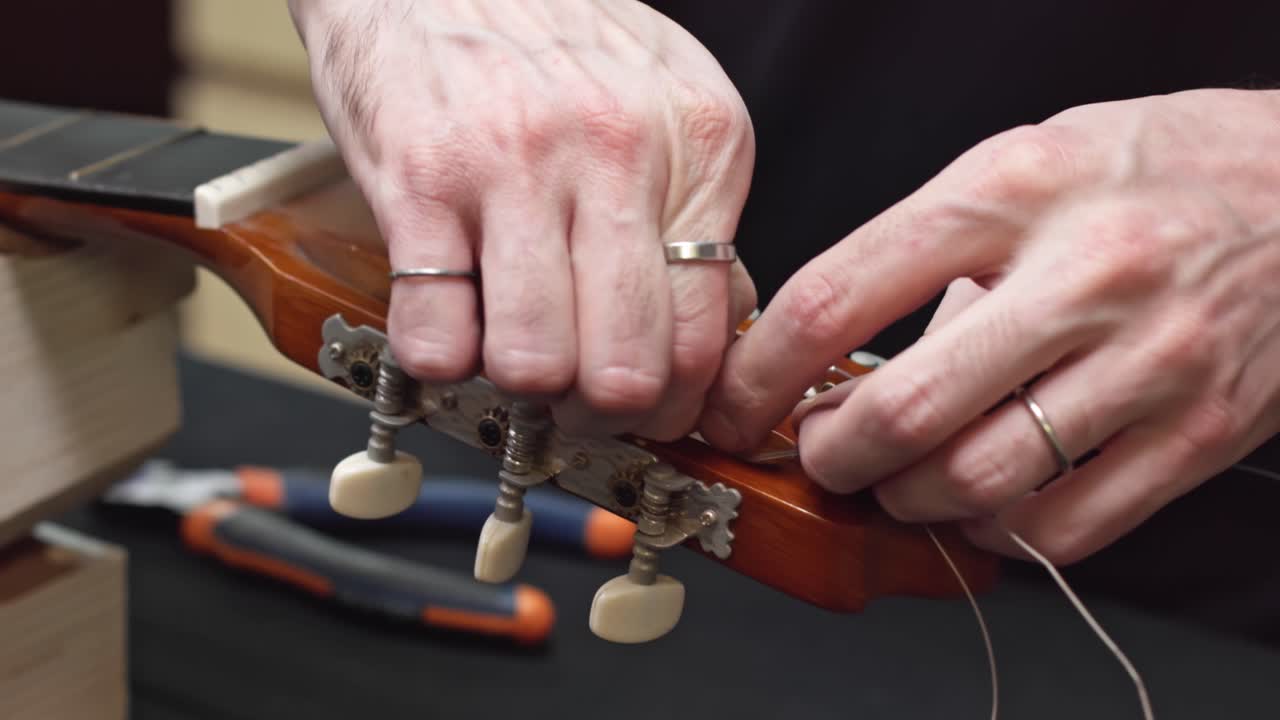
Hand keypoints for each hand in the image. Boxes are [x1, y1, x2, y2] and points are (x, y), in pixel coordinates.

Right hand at [288, 0, 756, 439]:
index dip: (674, 407)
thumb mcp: (666, 104)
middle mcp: (616, 151)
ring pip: (535, 366)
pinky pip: (436, 335)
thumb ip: (694, 215)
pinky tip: (451, 317)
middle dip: (599, 414)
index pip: (706, 337)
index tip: (647, 415)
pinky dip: (441, 356)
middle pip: (627, 370)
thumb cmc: (553, 41)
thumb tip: (713, 331)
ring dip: (519, 386)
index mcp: (699, 141)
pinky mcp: (421, 177)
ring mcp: (515, 164)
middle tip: (576, 399)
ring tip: (511, 348)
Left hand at [701, 88, 1279, 562]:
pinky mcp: (1201, 429)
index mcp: (1011, 191)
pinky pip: (1070, 525)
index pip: (840, 295)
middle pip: (905, 411)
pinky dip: (1001, 533)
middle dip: (831, 455)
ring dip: (909, 500)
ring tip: (899, 479)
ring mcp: (1151, 358)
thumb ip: (933, 249)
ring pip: (980, 481)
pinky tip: (986, 503)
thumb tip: (850, 356)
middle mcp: (1081, 274)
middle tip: (821, 452)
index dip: (761, 370)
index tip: (734, 402)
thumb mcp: (1028, 161)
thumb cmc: (1157, 165)